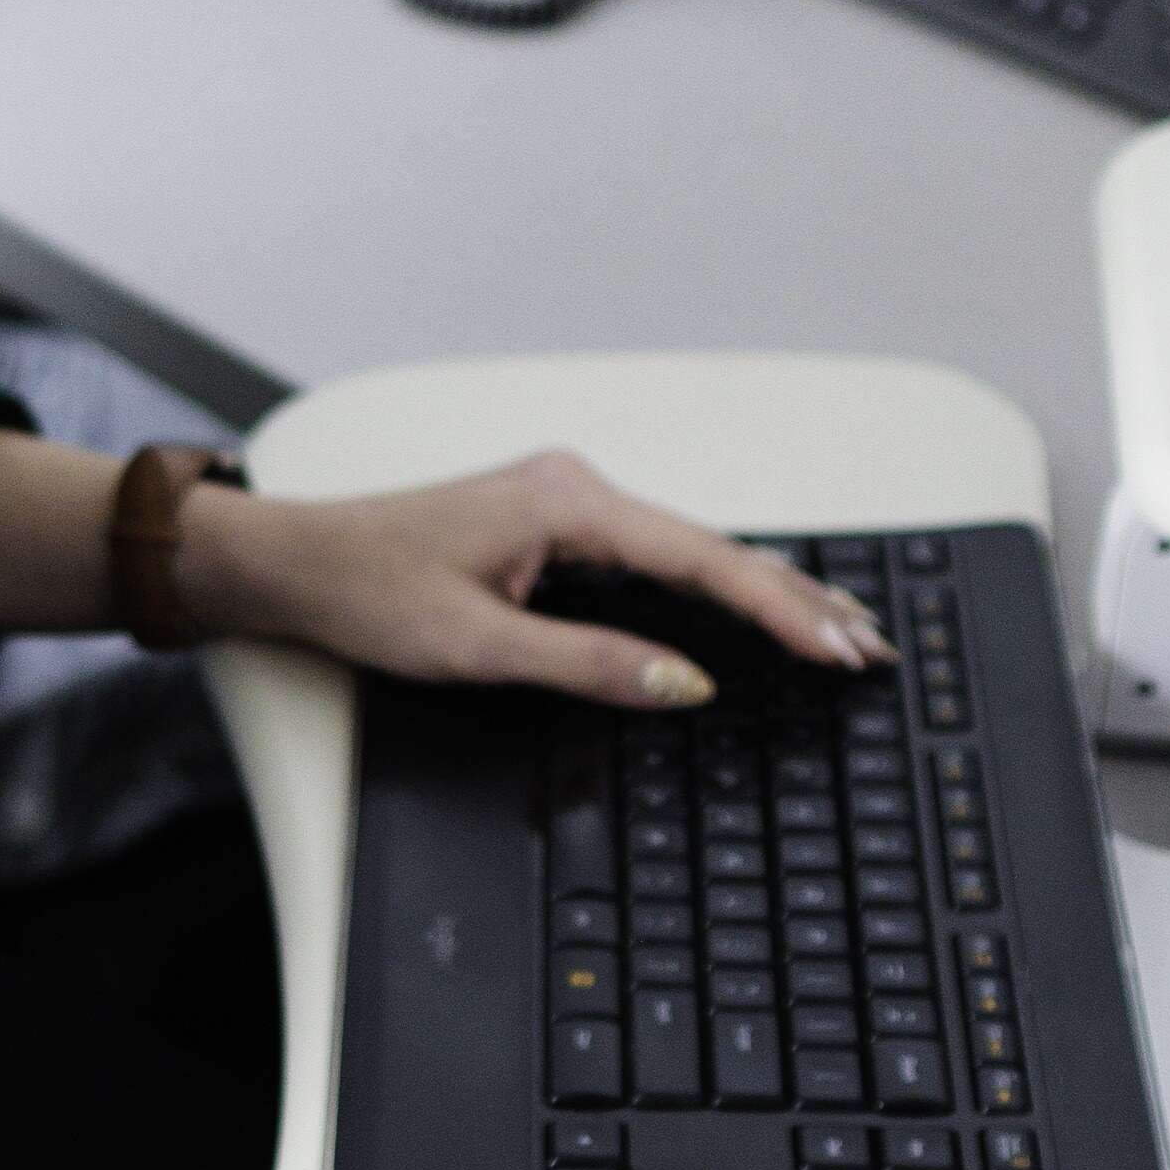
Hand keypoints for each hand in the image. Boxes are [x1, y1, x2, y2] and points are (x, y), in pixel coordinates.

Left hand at [177, 449, 889, 706]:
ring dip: (766, 592)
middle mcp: (580, 487)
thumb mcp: (478, 646)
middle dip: (797, 599)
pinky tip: (756, 607)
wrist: (299, 562)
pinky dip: (717, 585)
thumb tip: (686, 683)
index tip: (839, 646)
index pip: (704, 560)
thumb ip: (589, 664)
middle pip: (714, 548)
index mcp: (570, 502)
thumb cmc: (370, 593)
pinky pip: (661, 554)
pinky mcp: (560, 523)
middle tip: (871, 646)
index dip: (780, 609)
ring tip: (840, 629)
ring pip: (694, 549)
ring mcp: (572, 501)